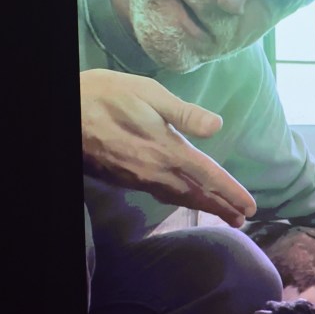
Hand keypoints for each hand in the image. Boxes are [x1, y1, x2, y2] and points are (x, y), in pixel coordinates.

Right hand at [80, 69, 255, 226]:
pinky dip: (180, 199)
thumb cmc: (106, 94)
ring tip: (223, 215)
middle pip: (196, 194)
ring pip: (178, 197)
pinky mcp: (124, 179)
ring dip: (203, 206)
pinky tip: (186, 198)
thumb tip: (217, 125)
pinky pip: (161, 194)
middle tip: (242, 220)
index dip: (231, 192)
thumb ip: (184, 113)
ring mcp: (138, 178)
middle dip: (221, 207)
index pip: (208, 176)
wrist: (64, 112)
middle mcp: (155, 170)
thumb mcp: (148, 92)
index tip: (250, 207)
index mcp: (167, 149)